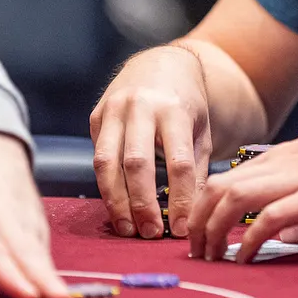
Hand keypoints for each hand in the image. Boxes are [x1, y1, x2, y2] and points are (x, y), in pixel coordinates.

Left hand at [0, 132, 69, 297]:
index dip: (8, 271)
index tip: (26, 292)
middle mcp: (2, 212)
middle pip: (23, 251)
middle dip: (42, 278)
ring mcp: (22, 214)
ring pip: (37, 247)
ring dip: (50, 275)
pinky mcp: (35, 216)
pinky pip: (43, 241)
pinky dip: (51, 264)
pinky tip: (55, 285)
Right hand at [90, 44, 212, 239]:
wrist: (160, 64)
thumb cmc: (186, 104)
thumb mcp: (201, 130)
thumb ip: (196, 170)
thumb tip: (194, 214)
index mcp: (174, 110)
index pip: (178, 162)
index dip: (180, 199)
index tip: (183, 227)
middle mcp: (141, 107)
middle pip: (136, 164)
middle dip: (142, 204)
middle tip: (150, 234)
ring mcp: (114, 110)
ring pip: (107, 163)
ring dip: (116, 201)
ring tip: (128, 229)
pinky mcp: (96, 117)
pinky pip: (97, 157)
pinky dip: (105, 186)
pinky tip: (116, 207)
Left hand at [189, 103, 297, 262]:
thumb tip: (286, 237)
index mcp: (284, 157)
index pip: (227, 177)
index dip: (204, 207)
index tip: (199, 233)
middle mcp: (283, 163)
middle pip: (218, 186)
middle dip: (197, 221)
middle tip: (195, 251)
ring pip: (234, 197)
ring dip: (213, 230)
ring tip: (210, 257)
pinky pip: (269, 216)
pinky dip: (248, 239)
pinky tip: (244, 256)